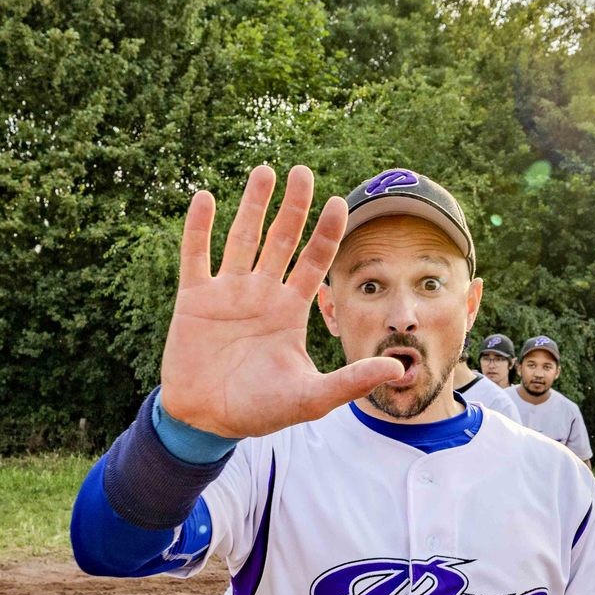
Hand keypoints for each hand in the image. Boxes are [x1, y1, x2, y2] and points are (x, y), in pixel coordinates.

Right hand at [160, 164, 404, 438]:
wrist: (207, 422)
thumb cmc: (260, 410)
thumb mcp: (311, 397)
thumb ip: (352, 380)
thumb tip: (400, 368)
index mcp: (289, 310)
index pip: (314, 261)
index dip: (327, 232)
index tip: (341, 202)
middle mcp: (261, 293)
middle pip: (281, 240)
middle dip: (293, 207)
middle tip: (303, 172)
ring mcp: (227, 293)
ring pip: (242, 239)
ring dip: (252, 206)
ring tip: (265, 171)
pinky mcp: (194, 300)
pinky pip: (197, 256)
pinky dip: (199, 228)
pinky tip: (205, 198)